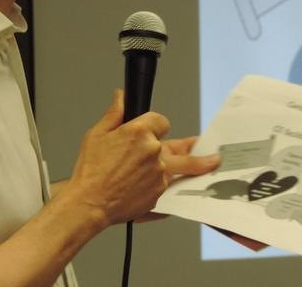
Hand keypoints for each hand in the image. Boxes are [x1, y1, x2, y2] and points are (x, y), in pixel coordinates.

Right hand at [63, 91, 219, 227]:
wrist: (88, 204)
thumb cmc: (90, 172)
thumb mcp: (97, 135)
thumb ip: (114, 114)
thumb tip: (121, 97)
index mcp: (139, 132)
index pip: (161, 121)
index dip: (156, 125)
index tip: (153, 129)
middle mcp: (153, 151)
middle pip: (179, 146)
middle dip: (188, 145)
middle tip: (212, 150)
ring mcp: (159, 173)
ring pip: (178, 167)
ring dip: (194, 165)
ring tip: (213, 162)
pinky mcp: (159, 193)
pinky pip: (168, 186)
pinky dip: (165, 185)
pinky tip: (168, 187)